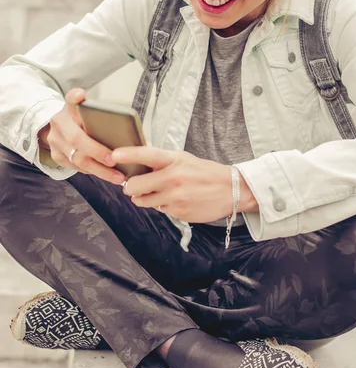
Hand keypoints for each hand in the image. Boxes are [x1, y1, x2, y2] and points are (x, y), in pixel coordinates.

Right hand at [43, 88, 125, 184]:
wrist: (59, 130)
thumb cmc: (81, 121)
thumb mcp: (87, 112)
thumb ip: (98, 113)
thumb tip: (124, 124)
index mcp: (68, 108)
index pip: (70, 98)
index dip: (75, 97)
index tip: (81, 95)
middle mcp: (58, 123)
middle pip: (77, 139)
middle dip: (97, 152)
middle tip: (114, 160)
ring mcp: (54, 141)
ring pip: (77, 159)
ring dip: (100, 170)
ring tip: (118, 176)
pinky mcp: (56, 156)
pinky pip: (76, 167)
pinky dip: (93, 172)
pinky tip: (108, 175)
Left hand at [111, 146, 257, 221]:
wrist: (231, 190)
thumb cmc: (205, 172)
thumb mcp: (184, 159)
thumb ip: (162, 161)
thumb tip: (137, 165)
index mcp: (174, 160)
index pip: (145, 155)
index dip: (127, 154)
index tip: (112, 154)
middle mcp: (172, 179)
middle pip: (134, 186)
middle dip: (130, 187)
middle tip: (134, 185)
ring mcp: (175, 197)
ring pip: (143, 201)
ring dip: (144, 198)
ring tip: (157, 192)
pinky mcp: (178, 212)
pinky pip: (159, 210)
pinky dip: (162, 205)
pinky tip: (175, 200)